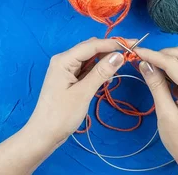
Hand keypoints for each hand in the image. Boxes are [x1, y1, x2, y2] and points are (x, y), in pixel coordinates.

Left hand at [0, 37, 126, 174]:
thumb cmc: (61, 115)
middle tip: (130, 54)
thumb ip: (101, 72)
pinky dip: (98, 70)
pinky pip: (87, 69)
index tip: (133, 42)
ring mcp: (66, 70)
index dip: (113, 43)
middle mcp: (64, 60)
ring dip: (105, 60)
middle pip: (91, 48)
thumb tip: (119, 55)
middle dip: (110, 50)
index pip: (92, 45)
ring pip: (90, 58)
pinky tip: (107, 77)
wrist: (44, 134)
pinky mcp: (69, 79)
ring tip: (121, 66)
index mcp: (64, 60)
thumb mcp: (83, 93)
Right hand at [135, 46, 177, 174]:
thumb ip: (156, 86)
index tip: (135, 52)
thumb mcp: (165, 114)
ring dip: (168, 59)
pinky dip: (174, 68)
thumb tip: (144, 64)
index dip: (153, 55)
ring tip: (150, 67)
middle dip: (162, 53)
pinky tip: (161, 76)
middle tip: (143, 61)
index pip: (173, 63)